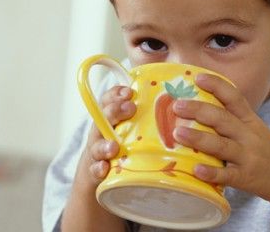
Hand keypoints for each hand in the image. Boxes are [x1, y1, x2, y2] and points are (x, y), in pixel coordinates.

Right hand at [62, 85, 134, 230]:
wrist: (99, 177)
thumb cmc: (122, 148)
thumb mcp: (131, 130)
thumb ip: (146, 118)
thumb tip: (175, 103)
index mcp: (109, 120)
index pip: (108, 101)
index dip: (116, 94)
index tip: (129, 92)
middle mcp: (101, 133)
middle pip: (103, 118)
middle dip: (115, 111)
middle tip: (130, 108)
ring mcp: (97, 152)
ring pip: (97, 145)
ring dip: (105, 145)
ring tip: (114, 147)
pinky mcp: (95, 172)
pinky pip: (94, 170)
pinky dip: (98, 169)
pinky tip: (104, 168)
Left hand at [171, 74, 269, 204]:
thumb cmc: (267, 151)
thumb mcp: (255, 130)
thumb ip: (232, 120)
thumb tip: (197, 110)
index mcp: (250, 121)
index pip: (234, 98)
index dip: (217, 86)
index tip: (198, 78)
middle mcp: (249, 136)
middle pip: (223, 119)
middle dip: (199, 110)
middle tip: (177, 105)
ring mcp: (248, 157)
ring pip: (222, 146)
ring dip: (199, 138)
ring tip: (178, 133)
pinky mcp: (246, 178)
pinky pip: (227, 175)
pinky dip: (212, 173)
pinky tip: (196, 169)